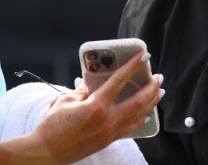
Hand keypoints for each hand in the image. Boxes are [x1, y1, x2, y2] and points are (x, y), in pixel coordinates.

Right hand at [29, 51, 162, 163]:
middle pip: (138, 101)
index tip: (144, 56)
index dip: (133, 66)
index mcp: (97, 106)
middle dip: (152, 87)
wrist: (47, 152)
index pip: (120, 80)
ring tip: (159, 92)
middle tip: (158, 76)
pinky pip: (131, 128)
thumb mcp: (66, 101)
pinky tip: (146, 113)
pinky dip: (141, 119)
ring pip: (139, 115)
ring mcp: (110, 132)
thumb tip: (94, 84)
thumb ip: (83, 90)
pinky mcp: (109, 140)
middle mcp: (108, 119)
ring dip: (152, 102)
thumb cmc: (52, 126)